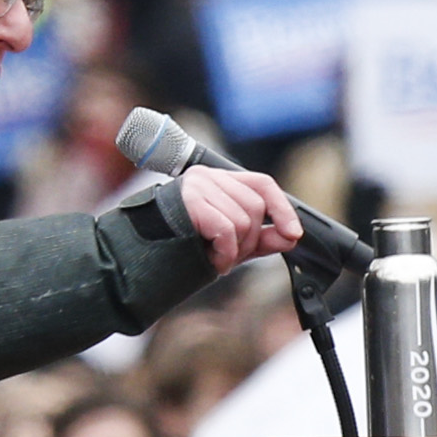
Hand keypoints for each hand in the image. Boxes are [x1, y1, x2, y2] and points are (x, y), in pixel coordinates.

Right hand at [176, 166, 301, 275]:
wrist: (143, 258)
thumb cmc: (183, 247)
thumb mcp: (231, 242)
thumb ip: (261, 237)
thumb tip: (291, 236)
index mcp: (219, 180)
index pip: (262, 184)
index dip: (282, 209)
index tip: (294, 234)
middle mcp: (208, 176)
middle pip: (256, 207)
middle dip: (251, 240)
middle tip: (230, 255)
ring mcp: (197, 186)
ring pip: (244, 221)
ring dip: (235, 250)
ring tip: (215, 256)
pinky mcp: (190, 201)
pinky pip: (227, 230)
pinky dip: (225, 254)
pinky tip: (212, 260)